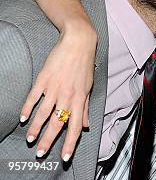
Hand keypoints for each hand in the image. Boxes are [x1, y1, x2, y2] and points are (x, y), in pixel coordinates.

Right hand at [20, 20, 96, 160]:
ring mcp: (55, 87)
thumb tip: (86, 125)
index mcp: (80, 99)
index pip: (76, 126)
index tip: (65, 157)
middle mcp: (68, 95)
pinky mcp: (43, 79)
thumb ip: (85, 107)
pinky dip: (28, 109)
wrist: (78, 42)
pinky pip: (34, 97)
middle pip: (57, 123)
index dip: (70, 143)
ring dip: (36, 128)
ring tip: (31, 139)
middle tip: (41, 153)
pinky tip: (24, 118)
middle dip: (49, 140)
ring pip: (44, 113)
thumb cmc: (84, 64)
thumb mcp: (88, 87)